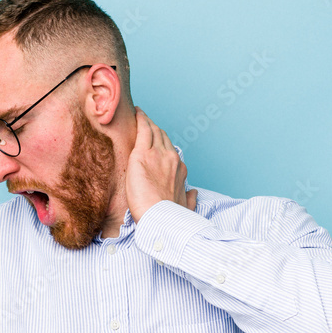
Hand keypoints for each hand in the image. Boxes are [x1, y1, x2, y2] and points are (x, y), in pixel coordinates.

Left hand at [126, 106, 197, 222]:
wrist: (161, 219)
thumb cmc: (171, 217)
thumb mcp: (186, 207)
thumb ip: (190, 199)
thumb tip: (194, 193)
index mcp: (180, 170)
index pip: (170, 151)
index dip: (163, 144)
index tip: (157, 141)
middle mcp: (171, 158)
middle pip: (163, 137)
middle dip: (155, 128)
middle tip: (146, 122)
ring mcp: (157, 154)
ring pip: (153, 130)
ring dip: (147, 121)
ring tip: (140, 115)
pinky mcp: (142, 154)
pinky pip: (143, 130)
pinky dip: (140, 119)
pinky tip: (136, 113)